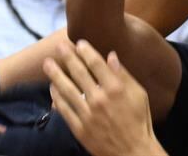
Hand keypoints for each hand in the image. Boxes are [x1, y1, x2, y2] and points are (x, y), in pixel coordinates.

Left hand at [45, 39, 164, 155]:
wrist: (133, 152)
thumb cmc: (139, 122)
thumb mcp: (139, 95)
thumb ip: (124, 75)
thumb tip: (111, 56)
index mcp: (116, 88)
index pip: (96, 63)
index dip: (86, 51)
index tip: (79, 43)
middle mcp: (100, 99)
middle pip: (78, 72)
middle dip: (67, 57)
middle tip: (58, 46)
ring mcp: (88, 114)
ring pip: (67, 89)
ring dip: (55, 74)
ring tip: (47, 64)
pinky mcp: (80, 128)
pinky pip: (64, 109)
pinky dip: (56, 97)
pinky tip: (52, 88)